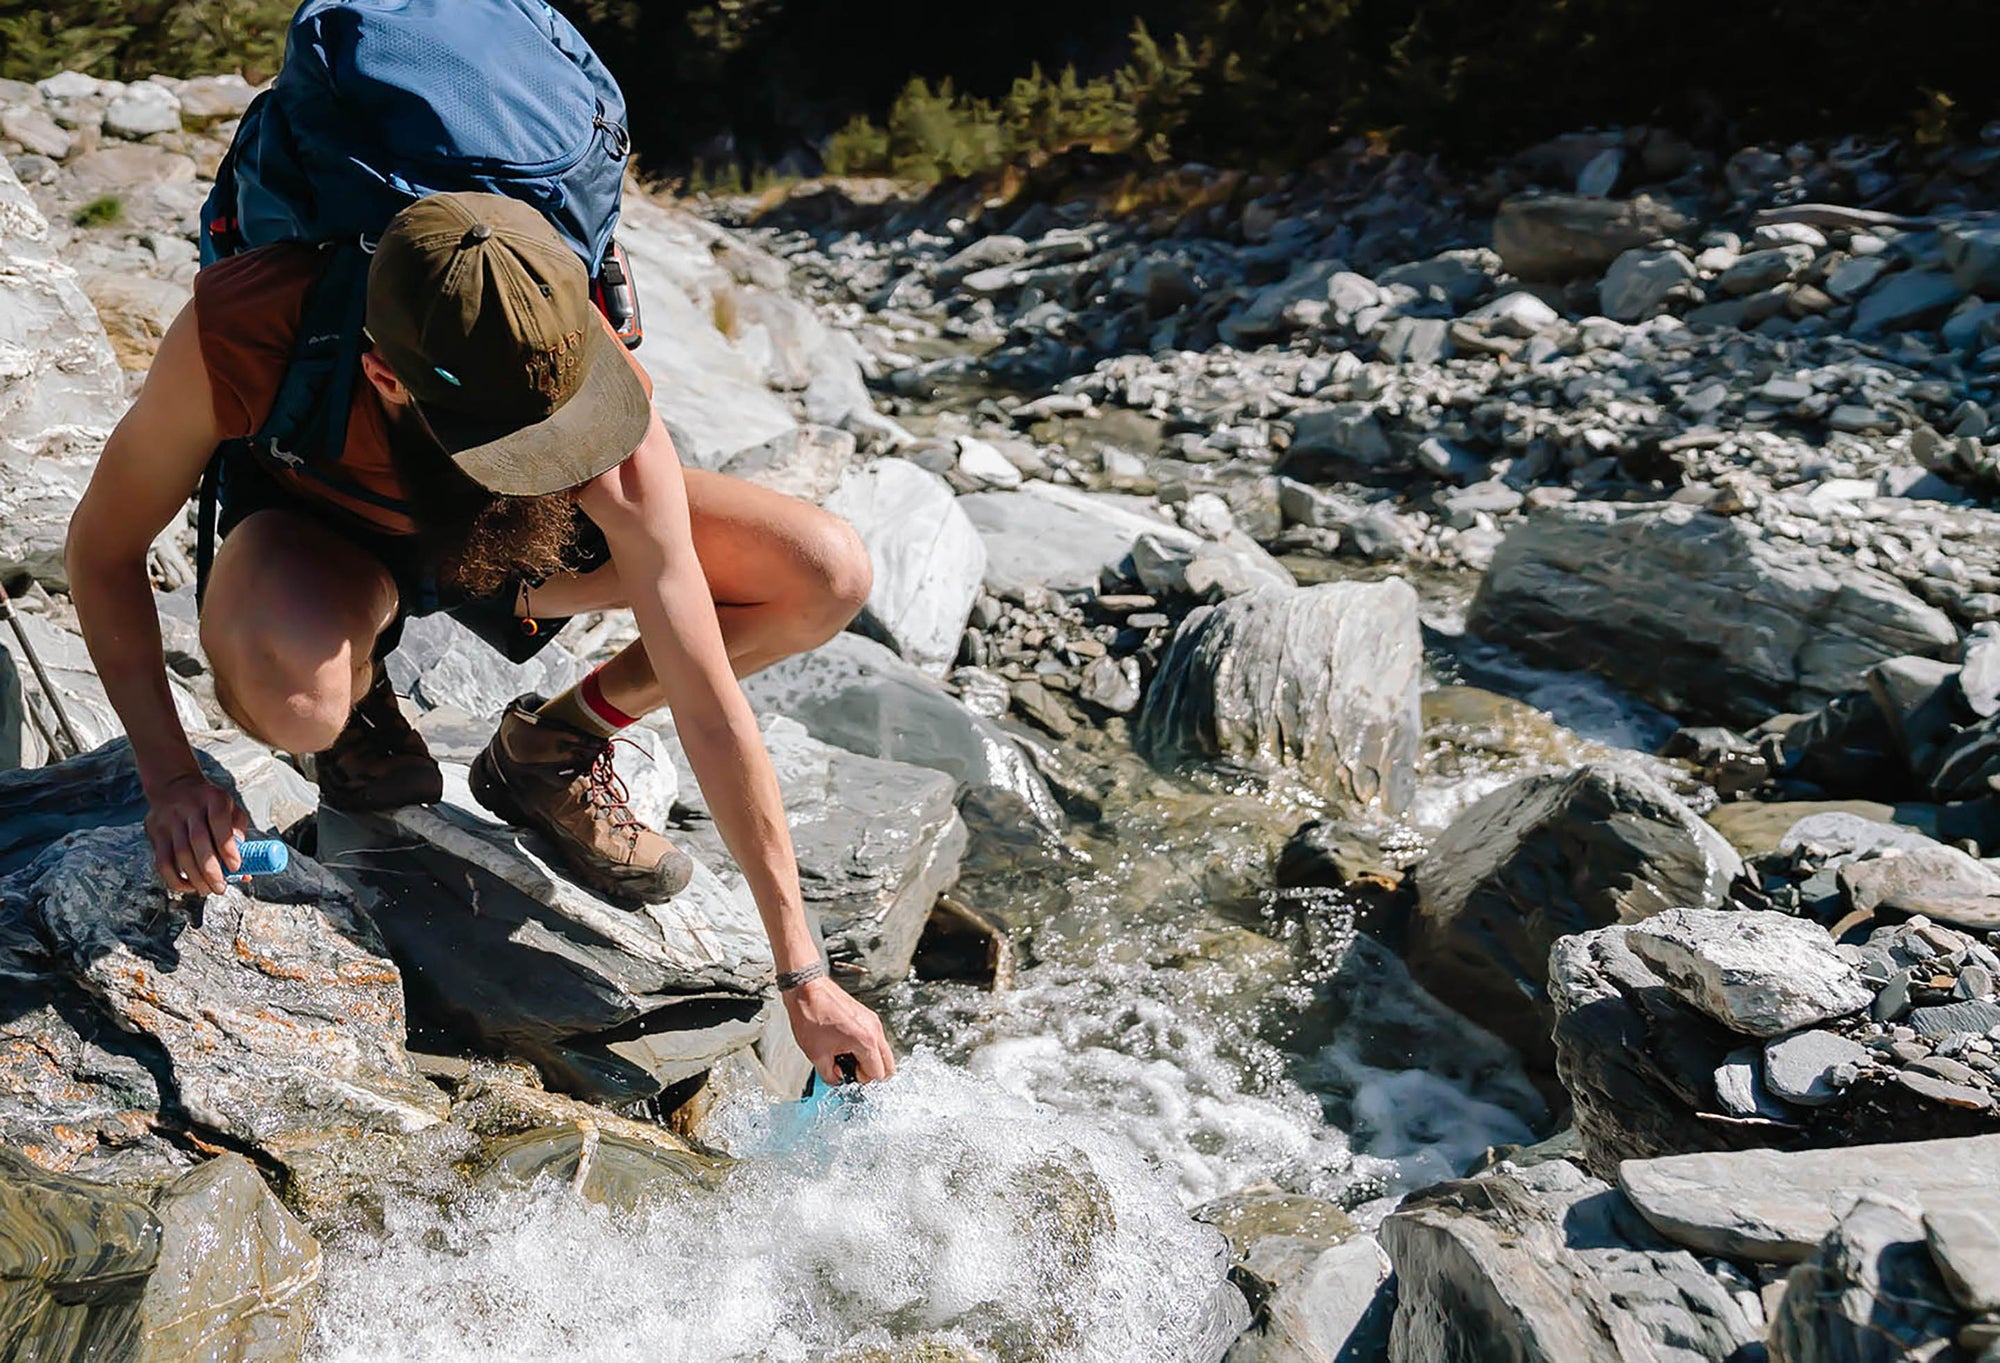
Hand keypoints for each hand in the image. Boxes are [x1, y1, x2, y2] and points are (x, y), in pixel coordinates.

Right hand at [144, 771, 247, 895]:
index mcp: (214, 798)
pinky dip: (175, 879)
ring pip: (179, 853)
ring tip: (208, 890)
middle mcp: (189, 807)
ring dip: (195, 878)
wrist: (173, 784)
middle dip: (210, 869)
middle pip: (198, 841)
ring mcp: (169, 820)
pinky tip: (188, 887)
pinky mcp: (155, 832)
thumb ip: (239, 836)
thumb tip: (246, 871)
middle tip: (220, 887)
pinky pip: (162, 861)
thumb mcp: (230, 809)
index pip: (219, 821)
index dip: (227, 846)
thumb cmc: (209, 803)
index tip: (236, 867)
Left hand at [784, 976, 895, 1083]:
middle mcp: (874, 1030)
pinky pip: (875, 1038)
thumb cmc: (811, 1016)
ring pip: (883, 1051)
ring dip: (869, 1059)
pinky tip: (846, 1045)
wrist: (806, 989)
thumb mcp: (816, 1055)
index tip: (848, 1076)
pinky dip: (866, 1047)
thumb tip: (837, 1079)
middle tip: (852, 1071)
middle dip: (871, 1073)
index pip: (878, 1074)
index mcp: (866, 1042)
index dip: (861, 1080)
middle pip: (889, 1065)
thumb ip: (830, 1075)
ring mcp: (872, 1021)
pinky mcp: (867, 1015)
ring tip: (846, 1056)